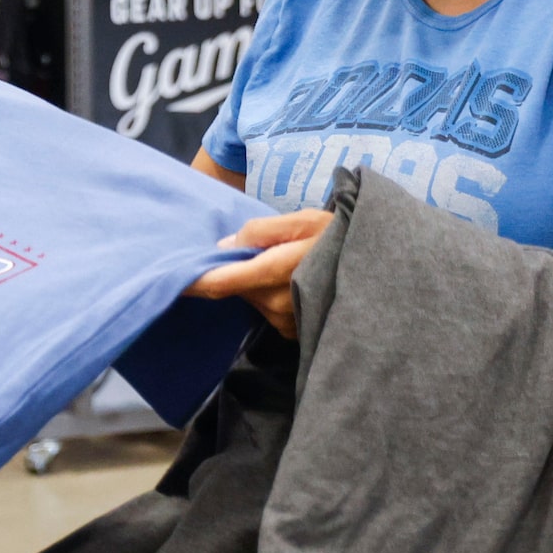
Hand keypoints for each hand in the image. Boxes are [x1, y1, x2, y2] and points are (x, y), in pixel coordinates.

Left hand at [183, 207, 332, 334]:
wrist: (384, 265)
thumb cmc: (341, 235)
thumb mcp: (301, 220)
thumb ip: (260, 231)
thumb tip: (224, 246)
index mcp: (274, 273)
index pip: (220, 283)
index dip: (192, 281)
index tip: (168, 279)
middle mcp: (276, 304)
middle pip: (236, 289)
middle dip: (237, 270)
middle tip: (265, 249)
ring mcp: (287, 321)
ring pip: (252, 299)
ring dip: (256, 282)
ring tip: (287, 263)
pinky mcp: (295, 331)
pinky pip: (269, 310)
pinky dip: (271, 294)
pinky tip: (293, 280)